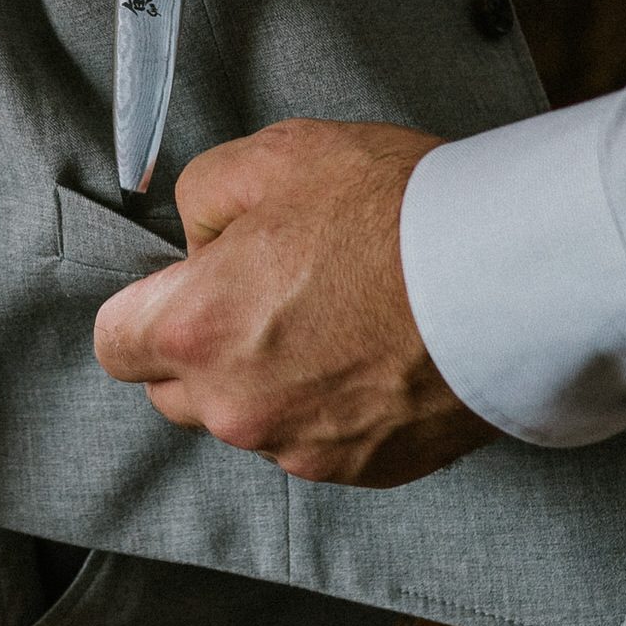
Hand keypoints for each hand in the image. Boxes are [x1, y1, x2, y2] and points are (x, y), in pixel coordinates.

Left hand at [94, 120, 498, 487]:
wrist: (509, 275)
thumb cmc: (397, 213)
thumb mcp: (276, 155)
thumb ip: (204, 196)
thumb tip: (199, 238)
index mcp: (197, 330)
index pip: (115, 343)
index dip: (147, 306)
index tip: (190, 283)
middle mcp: (237, 407)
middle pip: (178, 391)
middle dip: (208, 346)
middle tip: (274, 289)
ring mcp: (301, 448)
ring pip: (254, 418)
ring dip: (275, 380)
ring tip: (343, 315)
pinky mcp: (365, 470)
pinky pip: (321, 440)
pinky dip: (338, 405)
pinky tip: (381, 350)